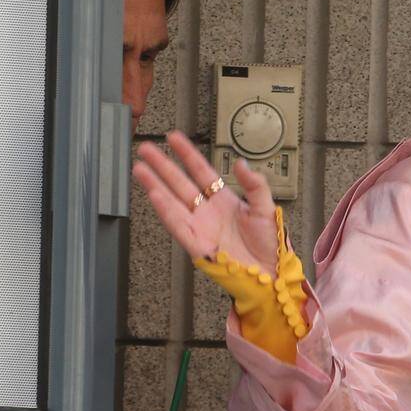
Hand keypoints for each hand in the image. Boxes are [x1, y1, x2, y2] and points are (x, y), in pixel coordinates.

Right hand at [133, 131, 278, 272]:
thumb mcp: (266, 208)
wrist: (270, 272)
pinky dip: (166, 210)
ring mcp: (200, 226)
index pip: (201, 171)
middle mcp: (208, 210)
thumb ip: (255, 185)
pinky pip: (177, 225)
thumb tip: (242, 163)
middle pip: (180, 183)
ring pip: (172, 201)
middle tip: (146, 148)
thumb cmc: (269, 244)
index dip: (187, 154)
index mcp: (224, 200)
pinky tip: (154, 195)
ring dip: (155, 185)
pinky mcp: (196, 244)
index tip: (174, 138)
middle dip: (162, 165)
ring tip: (140, 168)